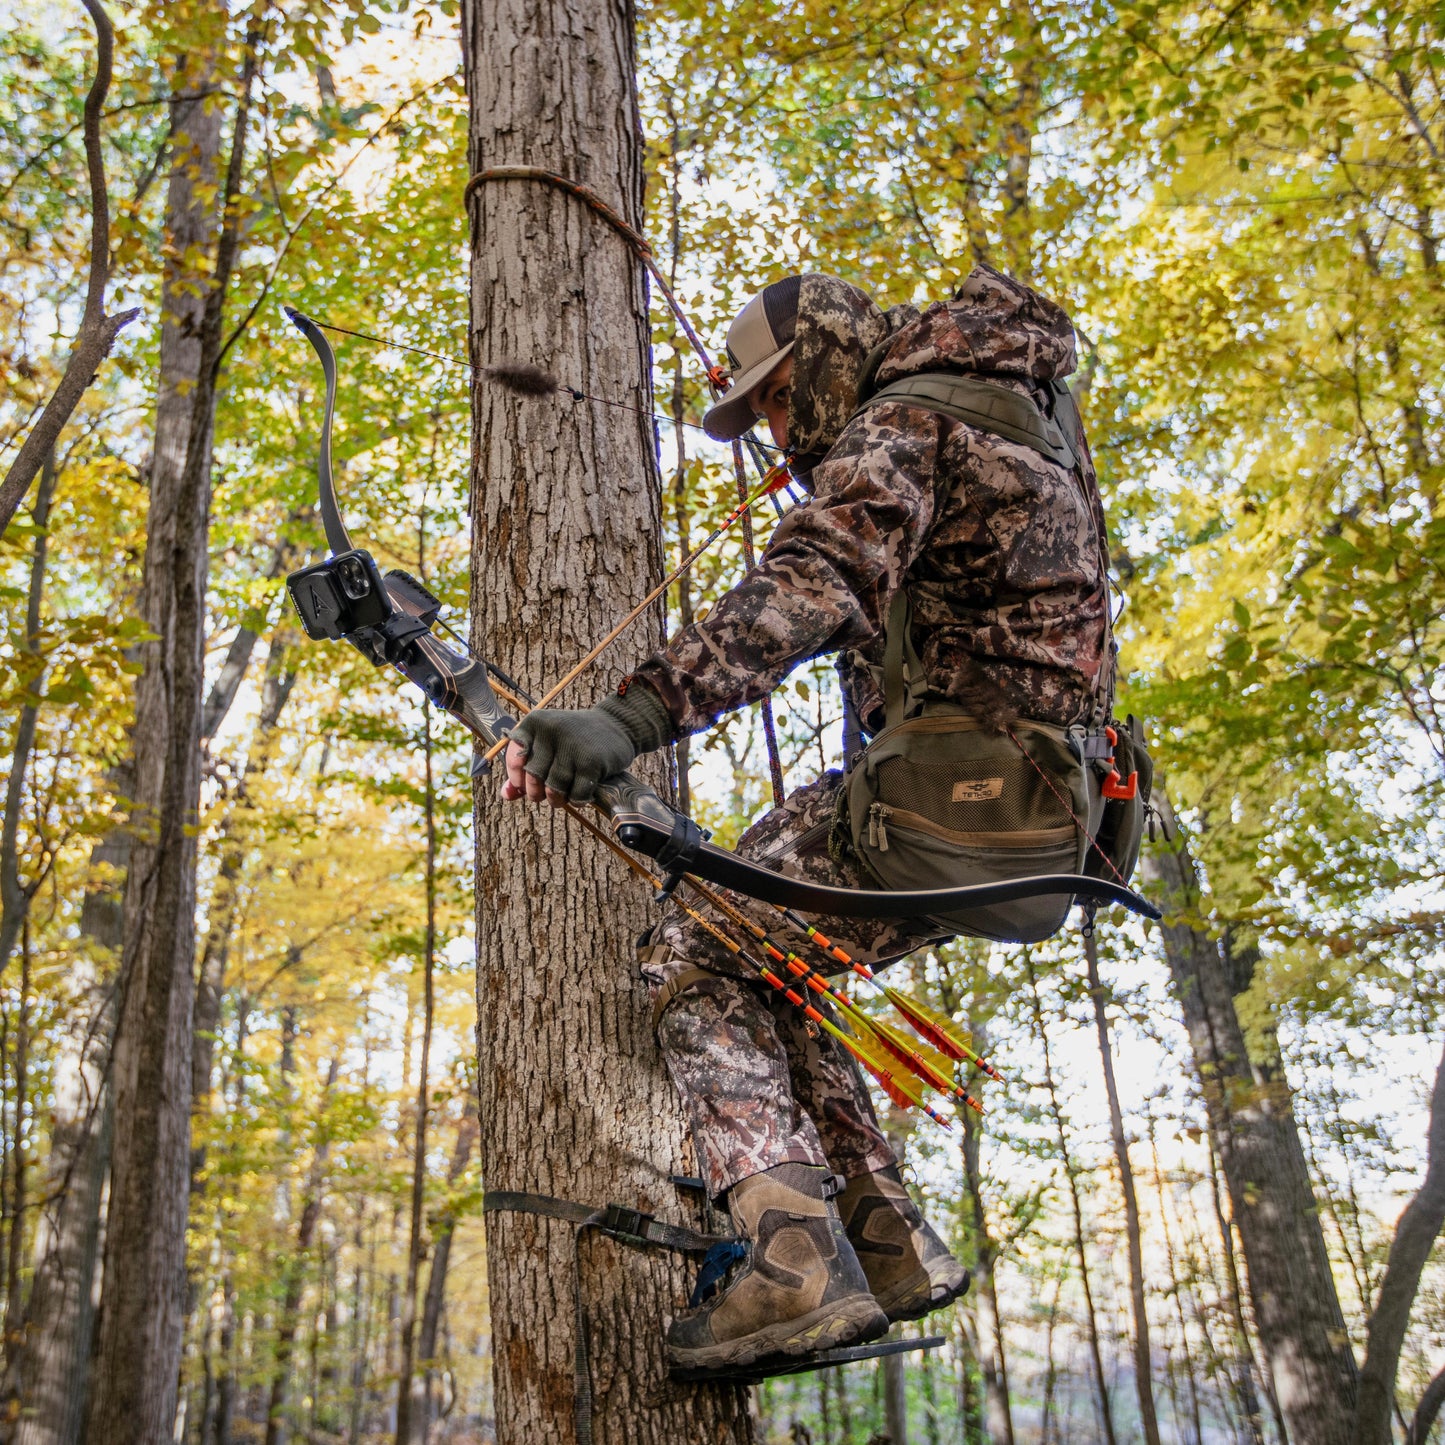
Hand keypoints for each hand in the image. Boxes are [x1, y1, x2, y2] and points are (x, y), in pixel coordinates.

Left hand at [499, 686, 673, 805]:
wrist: (616, 725)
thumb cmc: (574, 740)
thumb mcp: (547, 745)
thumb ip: (524, 768)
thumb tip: (506, 795)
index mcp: (535, 722)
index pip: (515, 758)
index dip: (517, 779)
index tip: (524, 786)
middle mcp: (552, 730)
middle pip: (534, 776)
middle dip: (536, 793)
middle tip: (544, 796)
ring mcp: (573, 745)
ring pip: (554, 788)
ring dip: (556, 799)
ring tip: (561, 798)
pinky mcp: (592, 761)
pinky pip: (576, 794)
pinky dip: (577, 801)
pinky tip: (581, 795)